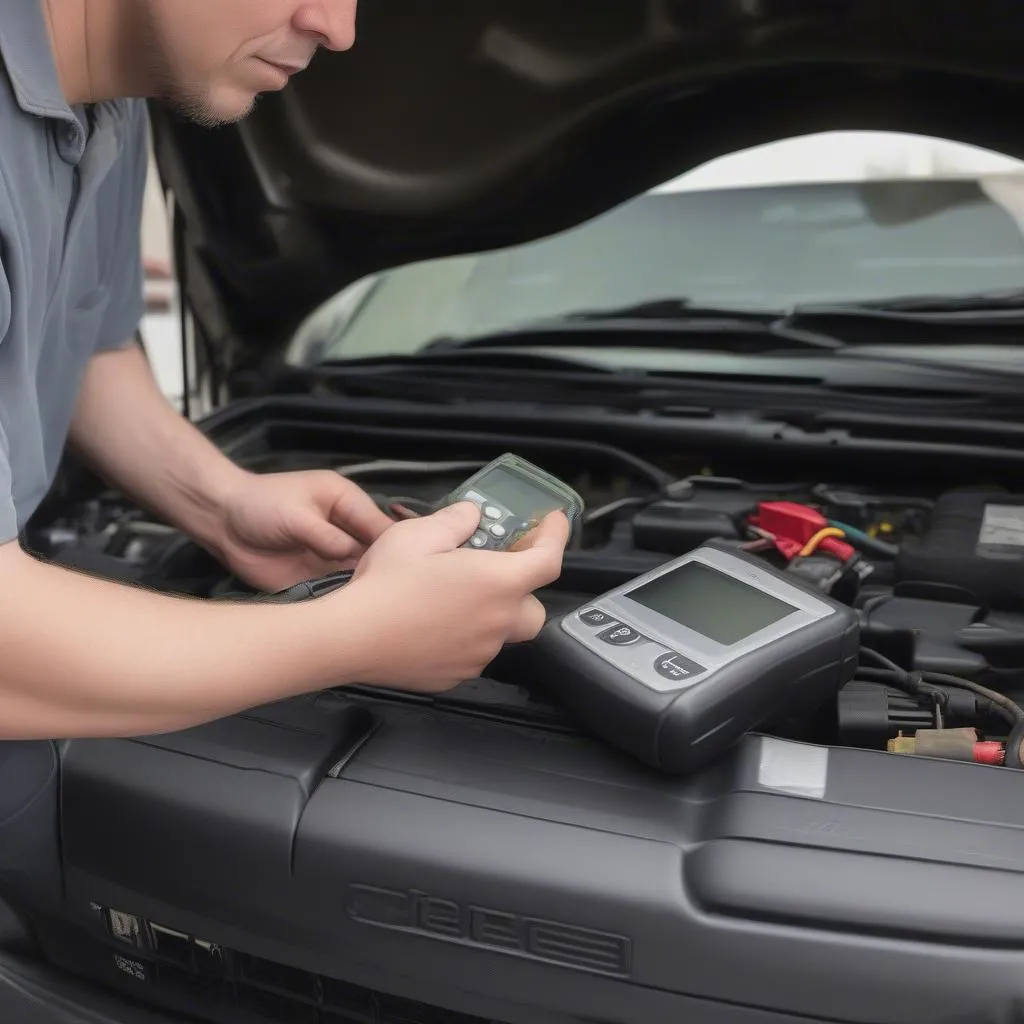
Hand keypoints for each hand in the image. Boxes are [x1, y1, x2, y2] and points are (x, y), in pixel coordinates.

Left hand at [214, 471, 393, 591]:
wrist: (221, 522)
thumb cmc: (259, 504)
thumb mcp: (295, 515)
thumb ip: (325, 535)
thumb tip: (352, 555)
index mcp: (347, 503)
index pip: (379, 525)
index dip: (392, 544)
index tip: (401, 565)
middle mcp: (345, 531)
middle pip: (375, 553)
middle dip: (381, 570)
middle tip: (389, 592)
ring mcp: (332, 557)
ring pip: (359, 575)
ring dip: (362, 588)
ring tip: (373, 605)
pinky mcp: (316, 578)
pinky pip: (337, 592)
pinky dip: (343, 602)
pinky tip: (349, 612)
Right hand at [342, 501, 568, 691]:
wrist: (351, 637)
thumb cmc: (385, 585)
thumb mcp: (419, 534)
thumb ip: (456, 521)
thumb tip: (472, 516)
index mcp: (497, 582)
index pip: (549, 559)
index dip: (556, 537)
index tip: (553, 523)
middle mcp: (497, 622)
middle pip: (534, 606)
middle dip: (525, 587)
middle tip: (500, 568)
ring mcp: (479, 653)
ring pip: (502, 632)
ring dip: (492, 612)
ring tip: (457, 595)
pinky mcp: (457, 673)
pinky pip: (475, 652)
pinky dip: (467, 636)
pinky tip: (437, 622)